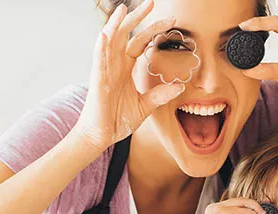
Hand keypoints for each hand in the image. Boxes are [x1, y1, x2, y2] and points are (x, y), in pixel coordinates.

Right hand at [76, 0, 185, 149]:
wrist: (102, 136)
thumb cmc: (118, 119)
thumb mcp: (145, 105)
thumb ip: (160, 94)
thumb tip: (179, 86)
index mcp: (125, 68)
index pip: (140, 42)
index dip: (153, 31)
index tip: (171, 21)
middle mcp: (114, 64)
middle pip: (125, 34)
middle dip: (137, 18)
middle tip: (151, 2)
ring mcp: (105, 70)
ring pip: (109, 41)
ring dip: (116, 24)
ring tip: (123, 9)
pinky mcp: (98, 80)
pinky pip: (98, 60)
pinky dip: (101, 47)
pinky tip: (106, 34)